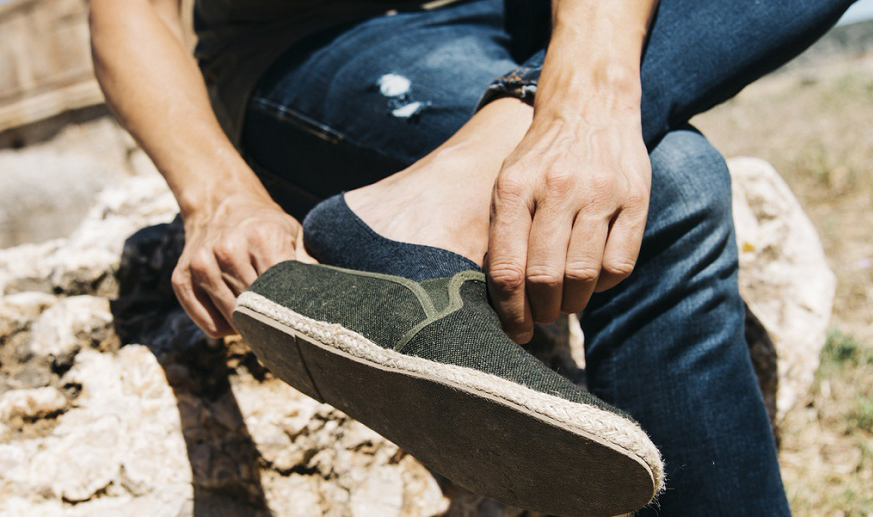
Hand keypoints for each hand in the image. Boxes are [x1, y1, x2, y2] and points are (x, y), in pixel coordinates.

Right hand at [171, 192, 312, 337]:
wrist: (221, 203)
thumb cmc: (265, 226)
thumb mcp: (293, 235)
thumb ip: (310, 264)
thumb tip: (336, 294)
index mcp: (262, 237)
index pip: (281, 292)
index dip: (292, 312)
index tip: (301, 321)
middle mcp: (227, 250)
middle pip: (256, 309)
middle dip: (272, 323)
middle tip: (283, 327)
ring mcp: (201, 264)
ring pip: (231, 321)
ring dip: (248, 328)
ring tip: (260, 319)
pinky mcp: (181, 279)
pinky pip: (209, 326)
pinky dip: (225, 329)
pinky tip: (236, 317)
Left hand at [486, 113, 650, 342]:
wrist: (589, 105)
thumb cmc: (541, 157)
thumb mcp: (508, 182)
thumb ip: (503, 233)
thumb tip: (502, 299)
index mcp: (515, 187)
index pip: (508, 268)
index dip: (511, 311)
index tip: (515, 330)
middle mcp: (556, 188)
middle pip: (545, 277)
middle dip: (541, 310)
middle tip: (541, 317)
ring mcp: (599, 192)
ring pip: (583, 275)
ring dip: (573, 302)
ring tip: (566, 302)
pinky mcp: (635, 198)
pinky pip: (620, 264)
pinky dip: (604, 284)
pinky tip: (593, 279)